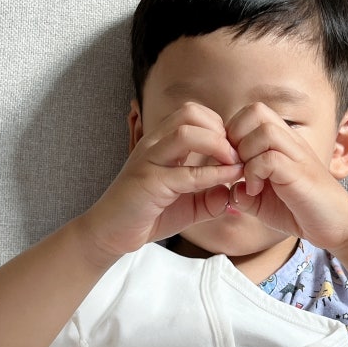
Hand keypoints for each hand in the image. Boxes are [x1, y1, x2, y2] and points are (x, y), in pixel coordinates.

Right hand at [81, 102, 243, 262]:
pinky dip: (213, 174)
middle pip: (190, 112)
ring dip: (217, 144)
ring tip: (235, 163)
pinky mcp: (149, 183)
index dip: (220, 125)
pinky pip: (186, 173)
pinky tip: (229, 181)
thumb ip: (210, 198)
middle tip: (237, 153)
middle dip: (220, 128)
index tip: (236, 149)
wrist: (110, 233)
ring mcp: (149, 161)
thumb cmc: (147, 216)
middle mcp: (154, 145)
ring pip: (186, 133)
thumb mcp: (187, 206)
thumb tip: (233, 193)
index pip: (193, 113)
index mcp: (161, 143)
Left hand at [224, 103, 347, 251]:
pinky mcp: (300, 173)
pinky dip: (254, 173)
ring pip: (263, 130)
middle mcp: (290, 142)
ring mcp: (297, 155)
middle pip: (255, 110)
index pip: (251, 112)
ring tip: (245, 178)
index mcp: (281, 142)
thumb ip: (243, 193)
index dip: (233, 131)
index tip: (231, 160)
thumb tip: (229, 188)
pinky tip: (255, 191)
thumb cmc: (300, 211)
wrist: (336, 226)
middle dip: (235, 135)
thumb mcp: (262, 203)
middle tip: (234, 165)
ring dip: (245, 153)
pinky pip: (269, 158)